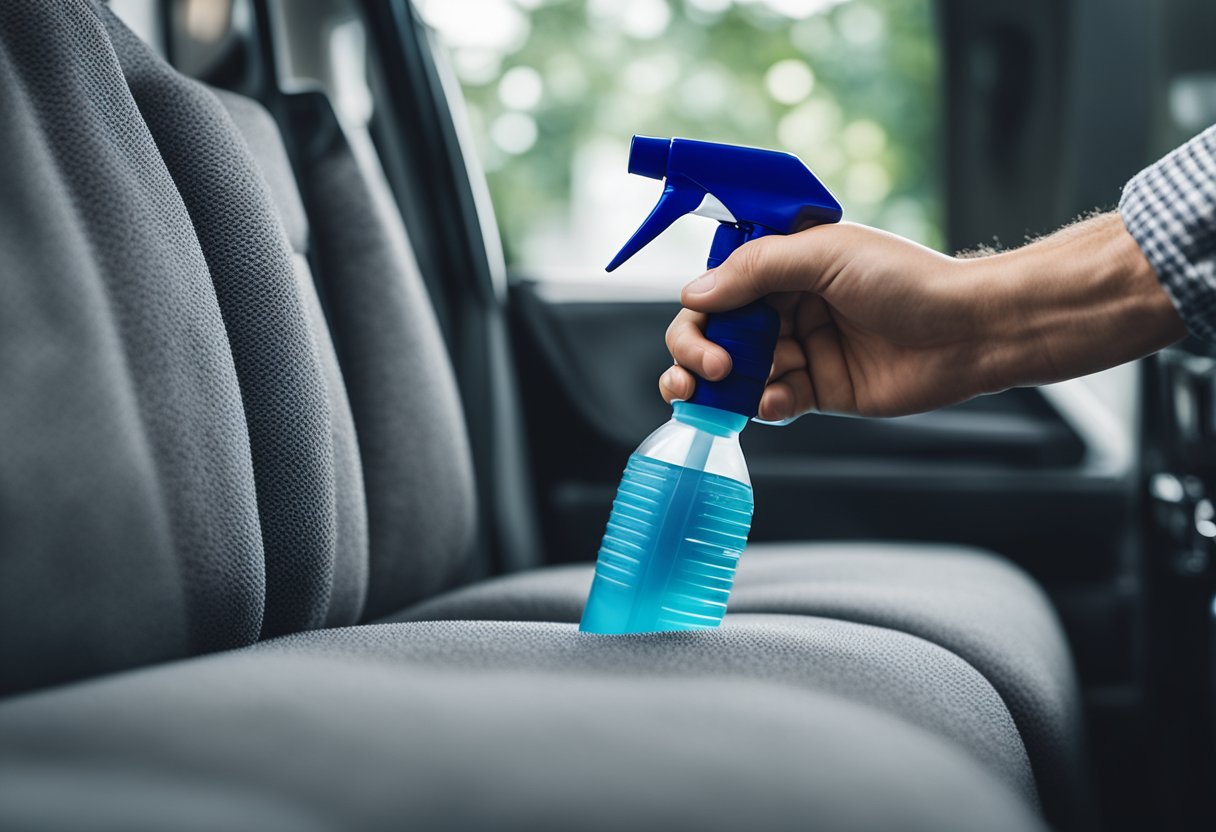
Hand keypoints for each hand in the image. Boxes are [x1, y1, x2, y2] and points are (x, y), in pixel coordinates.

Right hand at [660, 215, 1184, 419]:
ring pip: (739, 373)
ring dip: (723, 386)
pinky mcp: (819, 390)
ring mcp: (802, 351)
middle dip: (698, 354)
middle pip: (718, 335)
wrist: (967, 331)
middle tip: (710, 369)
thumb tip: (695, 294)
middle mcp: (787, 309)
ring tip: (722, 392)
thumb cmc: (906, 280)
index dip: (701, 312)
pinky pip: (773, 401)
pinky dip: (764, 404)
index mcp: (784, 268)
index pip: (718, 290)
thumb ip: (756, 270)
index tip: (706, 327)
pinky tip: (775, 401)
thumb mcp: (824, 255)